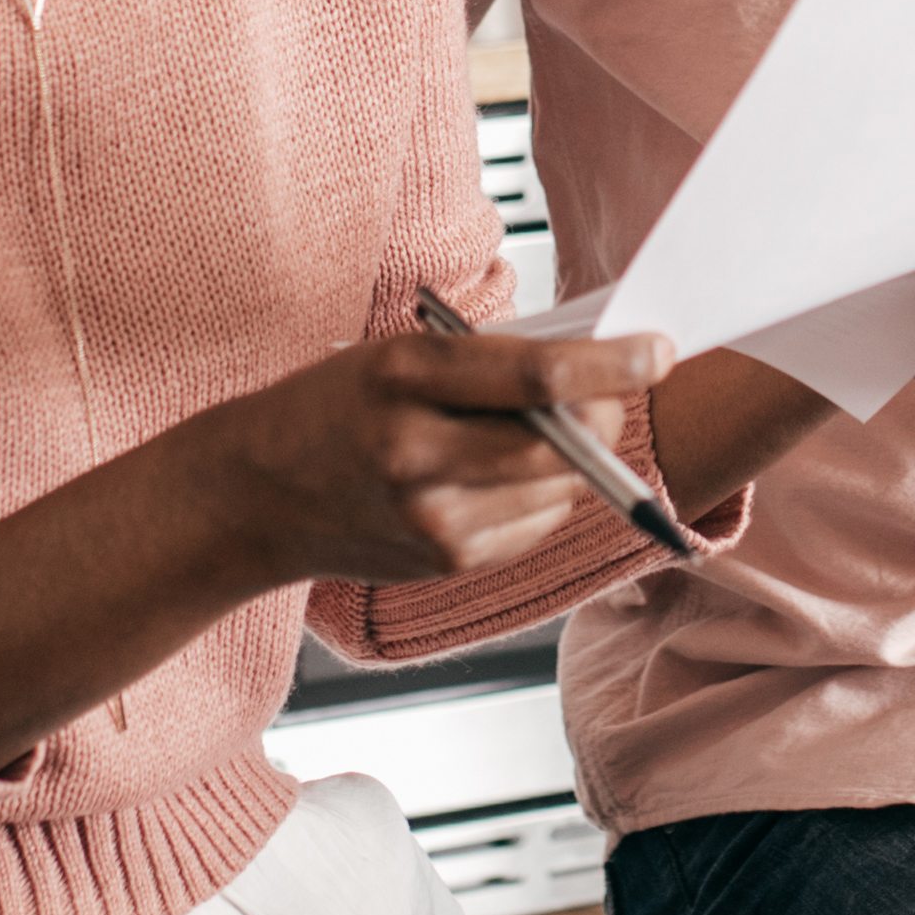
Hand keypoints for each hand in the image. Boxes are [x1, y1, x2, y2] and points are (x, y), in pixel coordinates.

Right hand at [179, 324, 665, 592]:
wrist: (255, 496)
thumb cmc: (335, 406)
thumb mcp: (395, 357)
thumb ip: (487, 363)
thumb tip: (594, 367)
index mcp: (402, 378)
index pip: (535, 376)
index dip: (611, 364)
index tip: (659, 351)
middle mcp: (416, 453)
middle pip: (558, 444)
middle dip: (605, 415)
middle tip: (615, 390)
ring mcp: (431, 520)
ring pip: (556, 491)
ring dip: (575, 460)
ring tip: (541, 432)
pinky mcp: (445, 563)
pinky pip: (534, 527)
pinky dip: (543, 498)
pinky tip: (502, 478)